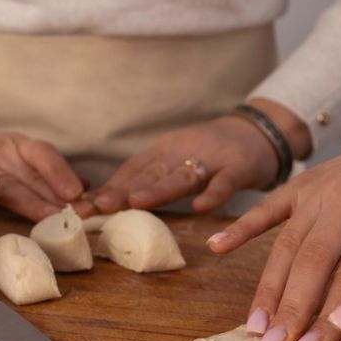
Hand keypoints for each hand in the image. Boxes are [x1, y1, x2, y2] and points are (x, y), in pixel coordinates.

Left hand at [90, 99, 309, 213]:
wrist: (258, 132)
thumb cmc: (211, 155)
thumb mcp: (176, 163)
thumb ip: (148, 181)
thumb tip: (107, 204)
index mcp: (164, 153)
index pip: (132, 172)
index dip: (108, 189)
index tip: (82, 208)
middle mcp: (182, 152)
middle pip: (150, 174)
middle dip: (122, 191)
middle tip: (97, 206)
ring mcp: (211, 159)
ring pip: (181, 176)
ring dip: (158, 190)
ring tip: (135, 203)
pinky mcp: (238, 166)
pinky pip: (225, 182)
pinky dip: (213, 193)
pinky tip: (200, 207)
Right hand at [207, 128, 340, 340]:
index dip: (339, 312)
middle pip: (314, 261)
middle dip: (295, 308)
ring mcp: (319, 189)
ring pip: (288, 245)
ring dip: (269, 290)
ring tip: (256, 330)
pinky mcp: (301, 184)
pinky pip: (268, 209)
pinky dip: (240, 228)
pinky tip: (216, 248)